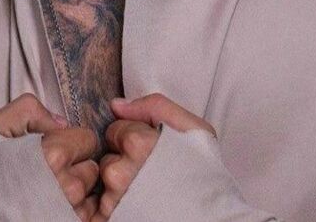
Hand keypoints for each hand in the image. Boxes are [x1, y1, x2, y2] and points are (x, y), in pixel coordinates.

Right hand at [0, 93, 99, 220]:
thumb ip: (29, 110)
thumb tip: (61, 123)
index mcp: (53, 154)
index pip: (88, 139)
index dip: (71, 142)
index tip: (56, 149)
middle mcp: (68, 185)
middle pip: (91, 167)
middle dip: (75, 167)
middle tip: (51, 173)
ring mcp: (72, 212)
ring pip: (90, 193)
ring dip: (76, 191)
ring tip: (50, 193)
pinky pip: (89, 216)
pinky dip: (76, 211)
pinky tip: (55, 207)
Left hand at [92, 93, 216, 220]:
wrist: (214, 218)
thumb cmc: (206, 175)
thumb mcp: (193, 128)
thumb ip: (153, 106)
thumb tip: (117, 106)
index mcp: (137, 144)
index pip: (115, 129)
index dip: (133, 136)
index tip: (150, 149)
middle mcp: (120, 173)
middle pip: (108, 157)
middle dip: (124, 161)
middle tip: (149, 172)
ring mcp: (113, 201)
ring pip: (105, 182)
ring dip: (120, 185)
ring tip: (146, 191)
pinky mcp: (112, 220)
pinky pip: (101, 207)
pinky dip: (115, 206)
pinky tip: (136, 204)